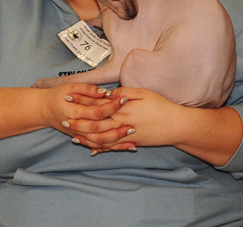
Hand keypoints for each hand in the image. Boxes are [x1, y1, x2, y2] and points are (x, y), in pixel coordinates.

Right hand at [41, 83, 136, 148]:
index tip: (123, 99)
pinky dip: (113, 148)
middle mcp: (77, 126)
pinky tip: (127, 146)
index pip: (96, 111)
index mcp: (74, 111)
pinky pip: (98, 146)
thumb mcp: (70, 87)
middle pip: (99, 130)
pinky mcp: (82, 139)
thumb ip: (87, 89)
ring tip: (132, 135)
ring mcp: (79, 135)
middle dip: (117, 128)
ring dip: (117, 141)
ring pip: (100, 142)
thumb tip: (105, 92)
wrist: (45, 110)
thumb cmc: (58, 96)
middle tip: (133, 123)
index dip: (111, 106)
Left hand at [64, 86, 179, 153]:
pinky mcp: (132, 143)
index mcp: (122, 111)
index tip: (70, 102)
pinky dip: (102, 149)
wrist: (177, 126)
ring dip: (87, 139)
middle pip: (96, 127)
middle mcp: (122, 125)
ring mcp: (126, 136)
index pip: (97, 109)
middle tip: (64, 123)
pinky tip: (92, 150)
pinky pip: (114, 148)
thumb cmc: (161, 106)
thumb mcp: (142, 93)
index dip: (82, 106)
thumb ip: (122, 93)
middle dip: (79, 125)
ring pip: (102, 140)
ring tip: (73, 137)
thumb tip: (106, 94)